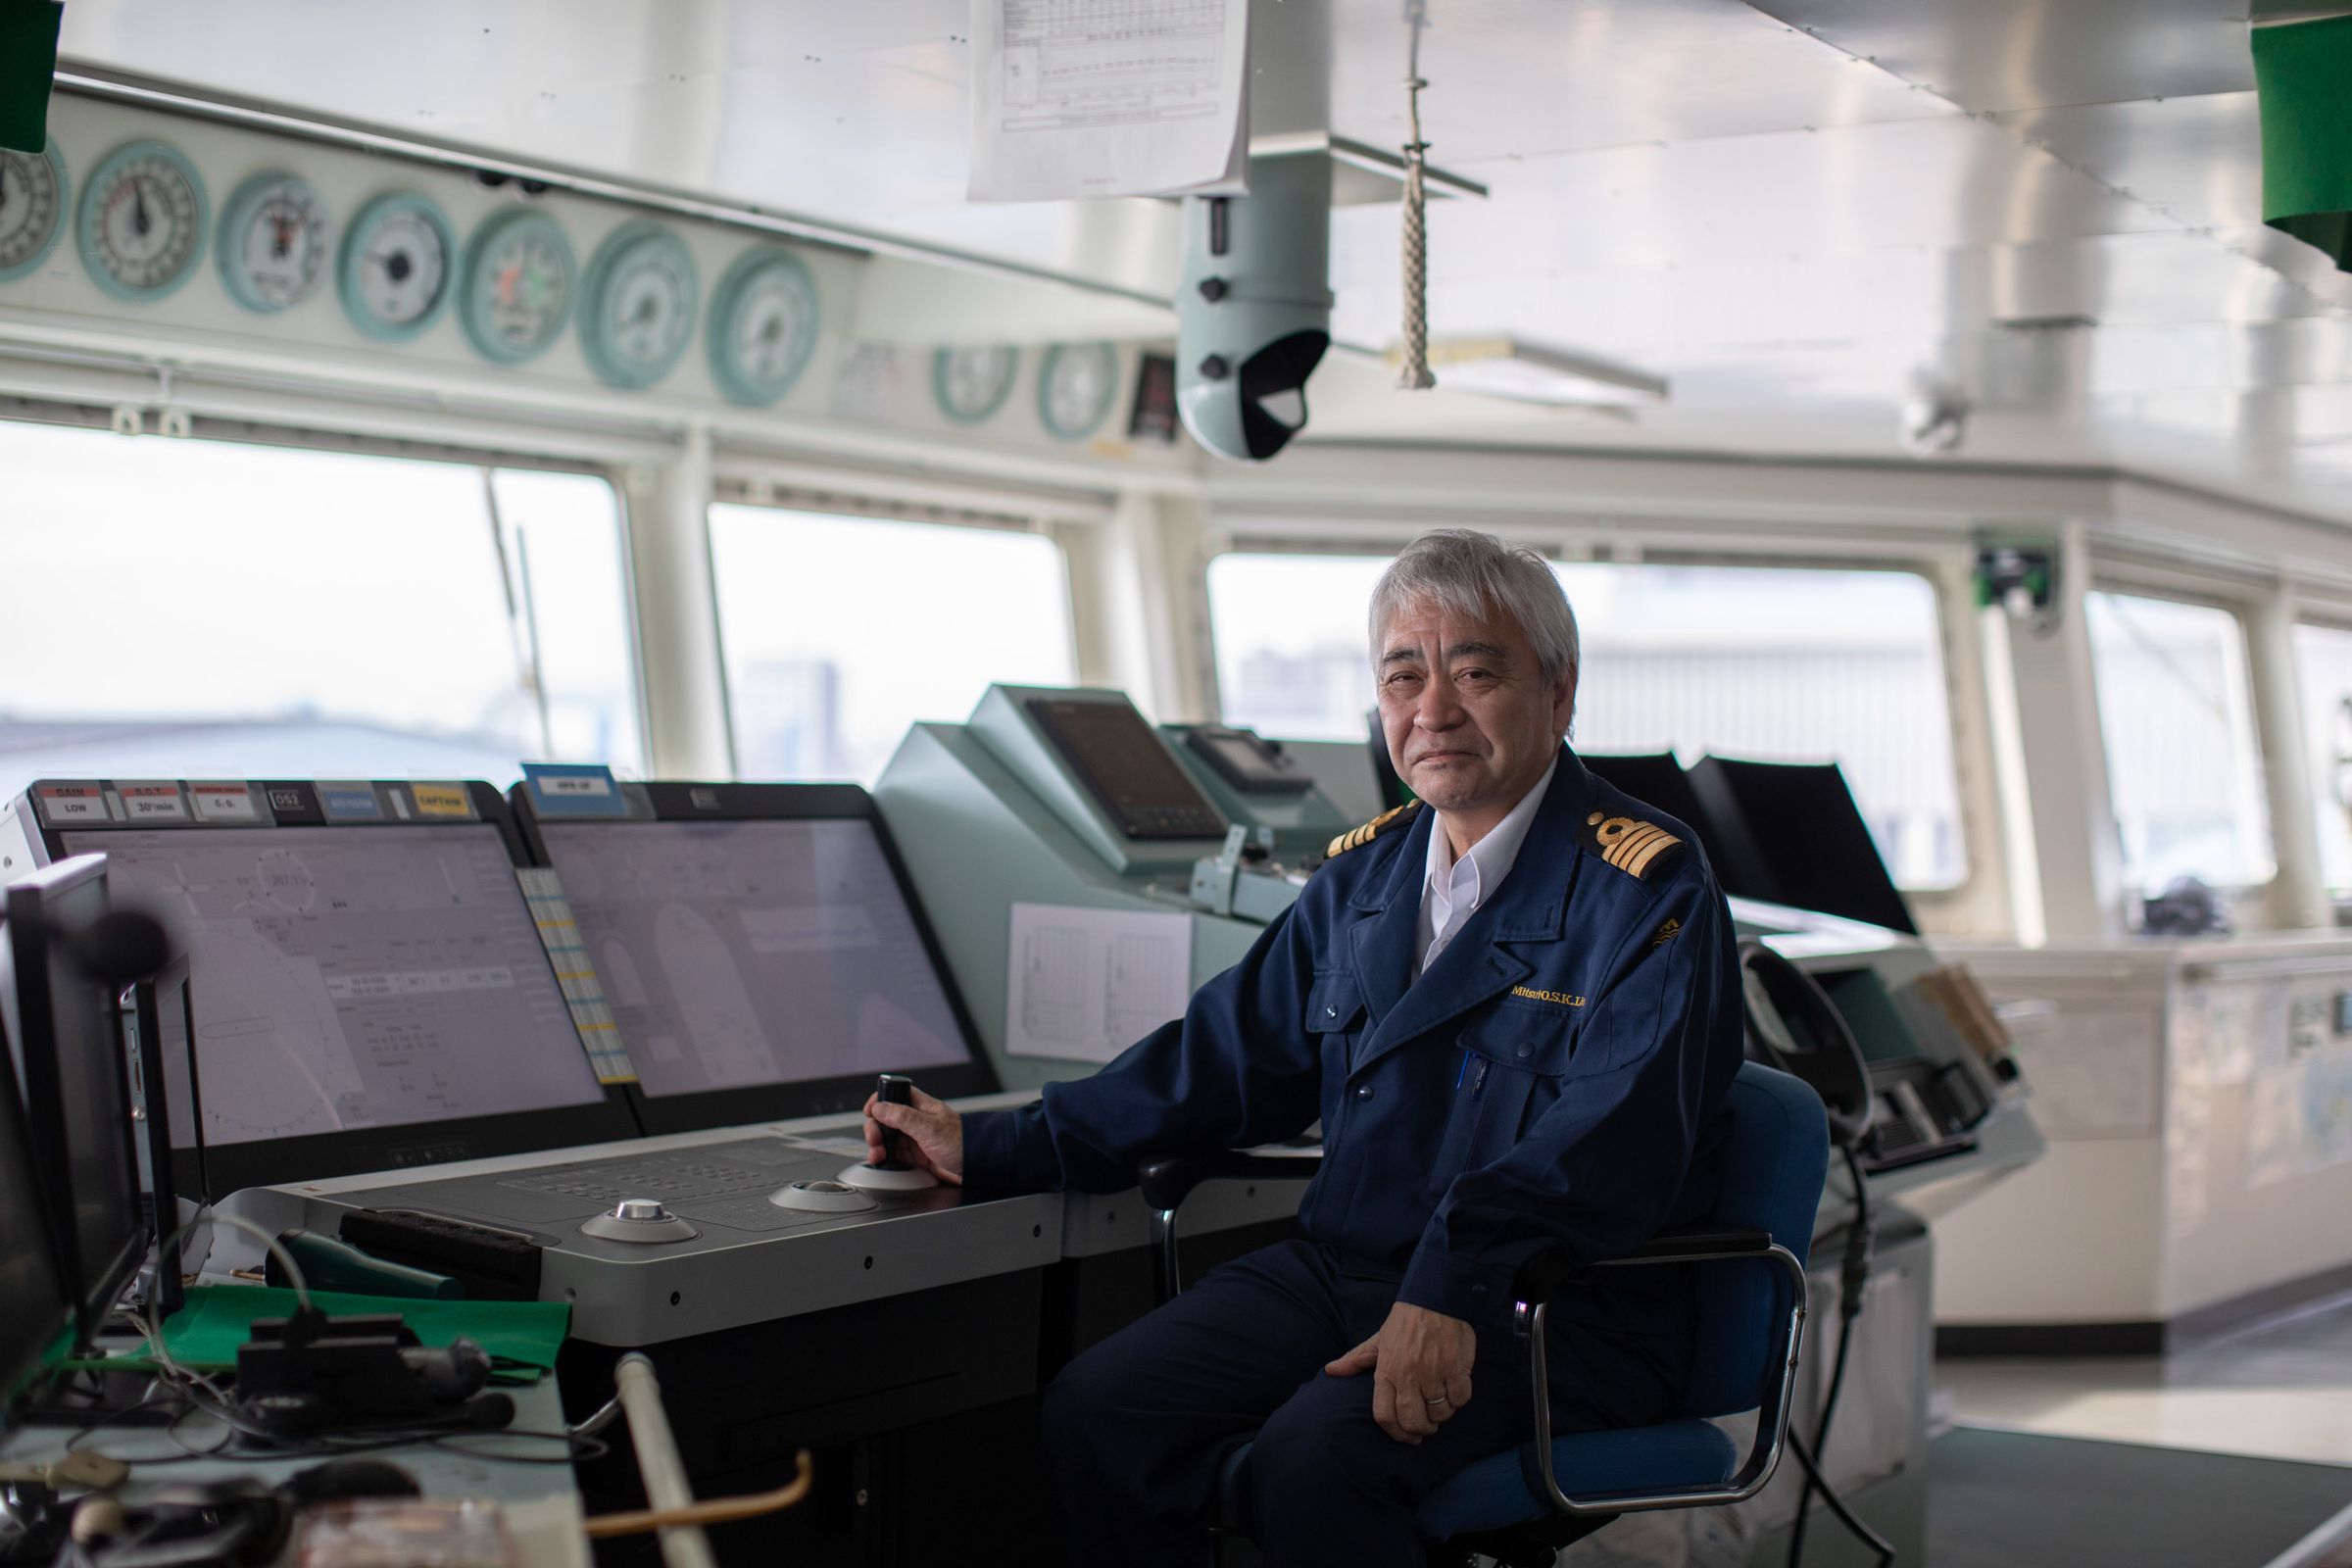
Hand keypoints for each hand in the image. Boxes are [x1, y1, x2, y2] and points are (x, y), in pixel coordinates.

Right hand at [862, 1085, 964, 1185]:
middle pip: (886, 1119)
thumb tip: (880, 1108)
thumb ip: (904, 1117)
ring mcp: (915, 1138)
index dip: (880, 1100)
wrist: (977, 1166)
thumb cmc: (962, 1141)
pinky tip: (881, 1161)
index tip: (870, 1112)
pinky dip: (884, 1157)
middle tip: (874, 1139)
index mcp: (921, 1106)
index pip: (895, 1094)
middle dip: (875, 1127)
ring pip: (887, 1138)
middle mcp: (916, 1121)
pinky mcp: (916, 1156)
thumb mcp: (930, 1127)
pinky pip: (894, 1154)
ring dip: (877, 1145)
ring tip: (877, 1154)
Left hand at [1323, 1302, 1474, 1443]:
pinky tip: (1454, 1389)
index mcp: (1386, 1372)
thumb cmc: (1405, 1321)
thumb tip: (1331, 1371)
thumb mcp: (1378, 1339)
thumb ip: (1356, 1359)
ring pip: (1439, 1413)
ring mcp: (1433, 1373)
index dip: (1396, 1433)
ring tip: (1441, 1403)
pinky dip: (1459, 1399)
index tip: (1407, 1436)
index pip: (1384, 1416)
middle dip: (1422, 1429)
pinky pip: (1460, 1399)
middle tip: (1427, 1424)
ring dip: (1442, 1414)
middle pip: (1413, 1422)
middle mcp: (1408, 1376)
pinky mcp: (1456, 1369)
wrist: (1435, 1298)